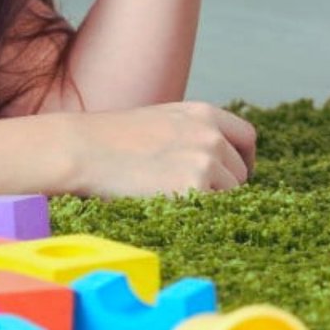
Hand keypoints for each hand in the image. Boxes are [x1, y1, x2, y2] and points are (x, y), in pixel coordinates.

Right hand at [66, 102, 255, 197]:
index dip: (242, 160)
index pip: (247, 137)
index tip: (232, 175)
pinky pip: (211, 212)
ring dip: (208, 202)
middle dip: (222, 186)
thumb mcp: (161, 120)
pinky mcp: (193, 187)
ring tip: (170, 198)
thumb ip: (191, 134)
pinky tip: (168, 207)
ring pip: (228, 195)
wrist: (83, 149)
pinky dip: (197, 215)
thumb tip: (214, 162)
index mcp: (203, 113)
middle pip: (239, 173)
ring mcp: (205, 160)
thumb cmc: (111, 140)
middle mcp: (211, 134)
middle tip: (188, 195)